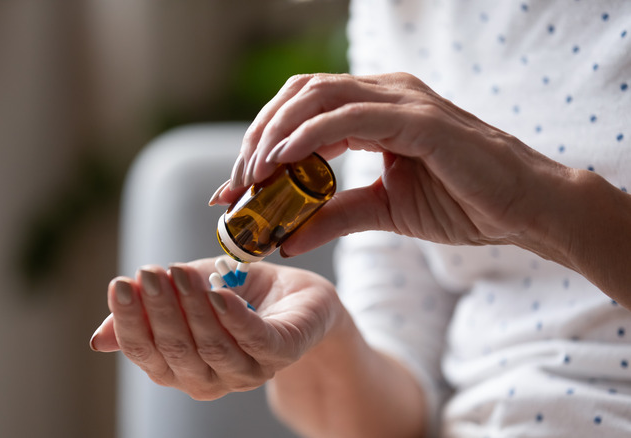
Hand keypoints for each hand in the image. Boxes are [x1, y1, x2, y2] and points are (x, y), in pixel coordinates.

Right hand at [90, 257, 339, 399]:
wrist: (295, 296)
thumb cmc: (236, 295)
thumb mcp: (185, 296)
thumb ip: (149, 312)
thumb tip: (99, 339)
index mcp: (181, 367)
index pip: (146, 352)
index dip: (130, 321)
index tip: (120, 284)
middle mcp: (211, 377)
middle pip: (176, 351)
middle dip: (160, 310)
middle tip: (150, 273)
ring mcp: (248, 370)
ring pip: (212, 347)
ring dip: (192, 309)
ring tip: (179, 273)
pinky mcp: (281, 353)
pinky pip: (254, 341)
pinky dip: (234, 319)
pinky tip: (218, 294)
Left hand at [209, 72, 573, 257]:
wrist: (524, 210)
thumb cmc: (461, 204)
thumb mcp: (382, 212)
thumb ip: (333, 217)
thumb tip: (285, 239)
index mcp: (374, 108)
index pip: (300, 111)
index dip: (260, 143)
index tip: (233, 188)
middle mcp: (384, 93)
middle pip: (297, 96)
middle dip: (257, 138)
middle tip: (234, 185)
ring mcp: (401, 100)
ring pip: (315, 98)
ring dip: (273, 136)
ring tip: (250, 178)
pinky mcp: (418, 119)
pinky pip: (347, 118)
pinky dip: (306, 137)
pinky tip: (280, 163)